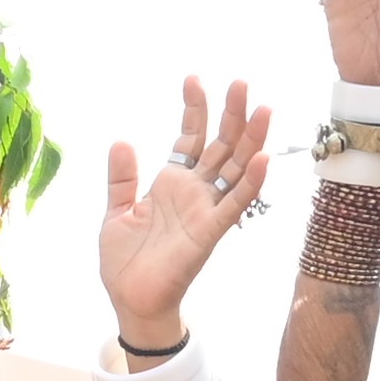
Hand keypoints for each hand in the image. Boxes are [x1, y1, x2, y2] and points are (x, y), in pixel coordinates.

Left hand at [94, 78, 273, 351]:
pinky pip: (235, 204)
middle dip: (230, 114)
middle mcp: (194, 192)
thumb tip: (122, 140)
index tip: (194, 79)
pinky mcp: (210, 233)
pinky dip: (250, 182)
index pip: (190, 138)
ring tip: (262, 107)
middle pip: (220, 145)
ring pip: (235, 168)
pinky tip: (263, 157)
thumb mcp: (116, 212)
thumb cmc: (126, 262)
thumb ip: (121, 178)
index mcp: (171, 184)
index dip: (194, 110)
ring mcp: (205, 210)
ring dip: (251, 139)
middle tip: (241, 82)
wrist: (131, 301)